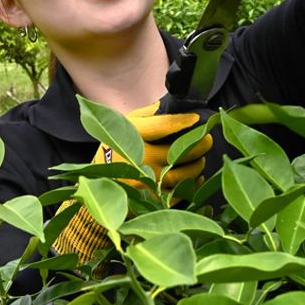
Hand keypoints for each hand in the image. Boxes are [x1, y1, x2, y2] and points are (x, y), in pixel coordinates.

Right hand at [96, 95, 213, 189]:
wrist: (97, 180)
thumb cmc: (115, 146)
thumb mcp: (126, 123)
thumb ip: (148, 114)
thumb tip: (170, 106)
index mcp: (134, 135)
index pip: (164, 126)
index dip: (184, 121)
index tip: (198, 118)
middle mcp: (140, 158)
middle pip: (180, 152)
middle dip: (199, 145)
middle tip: (207, 140)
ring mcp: (146, 180)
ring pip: (182, 174)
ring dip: (197, 166)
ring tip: (200, 159)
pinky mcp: (149, 198)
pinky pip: (177, 194)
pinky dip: (190, 186)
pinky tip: (194, 178)